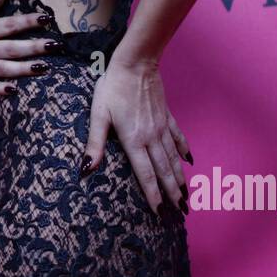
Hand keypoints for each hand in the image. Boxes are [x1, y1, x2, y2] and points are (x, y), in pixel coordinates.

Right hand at [0, 0, 57, 95]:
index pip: (8, 25)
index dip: (28, 21)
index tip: (45, 18)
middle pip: (11, 48)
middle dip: (34, 47)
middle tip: (54, 45)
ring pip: (4, 68)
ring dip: (24, 68)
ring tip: (43, 67)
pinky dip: (0, 89)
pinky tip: (14, 90)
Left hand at [82, 56, 193, 216]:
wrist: (136, 63)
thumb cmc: (112, 87)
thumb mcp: (98, 115)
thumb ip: (95, 144)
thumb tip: (86, 169)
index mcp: (134, 140)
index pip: (145, 175)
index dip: (153, 196)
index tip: (161, 213)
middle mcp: (151, 137)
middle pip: (164, 171)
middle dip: (172, 194)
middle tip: (180, 214)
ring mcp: (162, 127)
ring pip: (173, 159)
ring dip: (180, 179)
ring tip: (187, 197)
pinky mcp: (167, 116)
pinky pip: (178, 138)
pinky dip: (184, 151)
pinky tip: (189, 161)